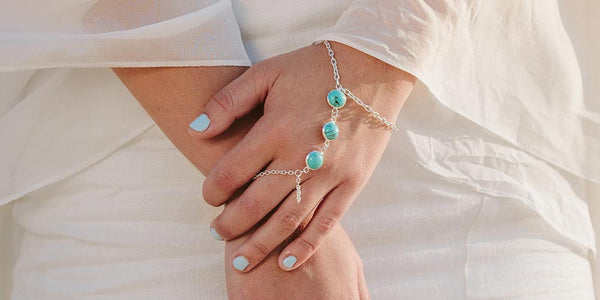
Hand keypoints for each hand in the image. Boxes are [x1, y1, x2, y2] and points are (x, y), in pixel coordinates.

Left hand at [114, 66, 369, 295]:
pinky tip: (286, 261)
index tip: (208, 197)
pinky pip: (327, 221)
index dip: (212, 190)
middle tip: (216, 233)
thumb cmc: (312, 70)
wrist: (372, 70)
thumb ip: (227, 102)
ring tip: (242, 261)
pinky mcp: (352, 182)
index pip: (231, 172)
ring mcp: (329, 173)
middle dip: (230, 224)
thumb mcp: (266, 73)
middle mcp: (301, 156)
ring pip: (289, 220)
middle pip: (256, 203)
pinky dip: (306, 245)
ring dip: (261, 243)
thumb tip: (194, 129)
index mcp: (275, 129)